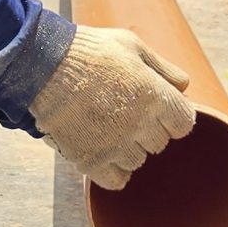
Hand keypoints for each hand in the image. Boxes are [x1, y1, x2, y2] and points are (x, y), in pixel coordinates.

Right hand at [31, 26, 195, 190]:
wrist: (42, 65)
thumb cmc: (89, 50)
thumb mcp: (131, 45)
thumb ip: (163, 68)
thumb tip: (185, 86)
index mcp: (155, 95)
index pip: (184, 123)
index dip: (172, 115)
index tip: (155, 107)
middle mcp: (140, 124)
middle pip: (160, 142)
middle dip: (147, 128)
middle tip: (122, 110)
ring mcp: (115, 145)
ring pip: (138, 161)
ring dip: (127, 148)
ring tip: (106, 125)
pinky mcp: (91, 160)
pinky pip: (117, 180)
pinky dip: (113, 170)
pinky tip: (102, 150)